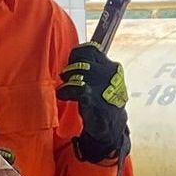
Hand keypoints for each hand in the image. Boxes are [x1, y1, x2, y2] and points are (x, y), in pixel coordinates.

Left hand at [57, 42, 129, 162]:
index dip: (78, 53)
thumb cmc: (104, 100)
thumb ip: (92, 66)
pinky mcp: (95, 99)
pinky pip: (77, 88)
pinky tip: (64, 95)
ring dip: (68, 79)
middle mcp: (110, 73)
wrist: (112, 125)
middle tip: (66, 77)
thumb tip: (74, 54)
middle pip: (82, 59)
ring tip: (64, 88)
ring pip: (79, 71)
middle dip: (71, 67)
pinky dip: (66, 91)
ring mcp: (104, 85)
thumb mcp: (103, 79)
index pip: (92, 49)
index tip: (72, 62)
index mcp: (112, 66)